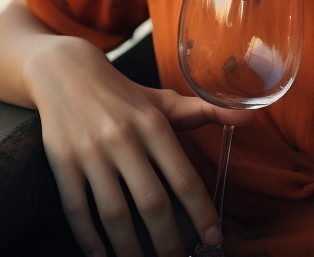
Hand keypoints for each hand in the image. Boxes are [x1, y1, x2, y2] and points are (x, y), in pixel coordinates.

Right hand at [24, 36, 254, 256]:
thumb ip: (208, 111)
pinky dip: (88, 238)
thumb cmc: (125, 95)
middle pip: (151, 203)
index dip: (200, 212)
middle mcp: (124, 140)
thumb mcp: (166, 100)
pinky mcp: (63, 164)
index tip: (213, 238)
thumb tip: (250, 115)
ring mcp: (91, 154)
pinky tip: (101, 256)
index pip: (183, 177)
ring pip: (114, 214)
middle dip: (168, 241)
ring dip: (129, 248)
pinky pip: (77, 209)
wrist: (66, 73)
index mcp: (153, 125)